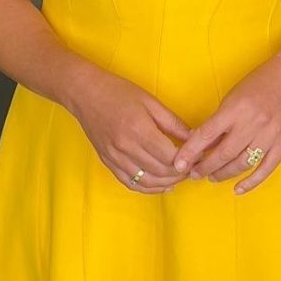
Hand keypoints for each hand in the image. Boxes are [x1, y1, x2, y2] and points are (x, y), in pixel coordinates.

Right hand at [73, 68, 191, 191]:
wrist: (85, 94)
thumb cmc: (119, 92)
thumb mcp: (151, 102)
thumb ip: (173, 123)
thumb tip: (194, 139)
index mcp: (139, 129)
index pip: (169, 156)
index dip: (186, 160)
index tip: (196, 158)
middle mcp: (126, 147)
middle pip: (160, 171)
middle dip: (180, 173)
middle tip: (191, 168)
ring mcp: (115, 158)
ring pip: (147, 182)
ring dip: (167, 184)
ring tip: (179, 177)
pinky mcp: (108, 163)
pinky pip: (130, 183)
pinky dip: (148, 188)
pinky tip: (161, 185)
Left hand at [171, 53, 280, 193]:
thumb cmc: (260, 82)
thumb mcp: (234, 96)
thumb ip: (220, 121)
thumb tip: (202, 144)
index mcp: (236, 108)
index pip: (207, 134)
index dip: (191, 152)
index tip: (179, 164)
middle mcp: (253, 123)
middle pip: (223, 154)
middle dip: (205, 167)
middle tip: (194, 174)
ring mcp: (270, 134)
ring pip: (242, 163)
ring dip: (223, 174)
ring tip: (212, 177)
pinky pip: (266, 168)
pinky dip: (251, 182)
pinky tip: (238, 189)